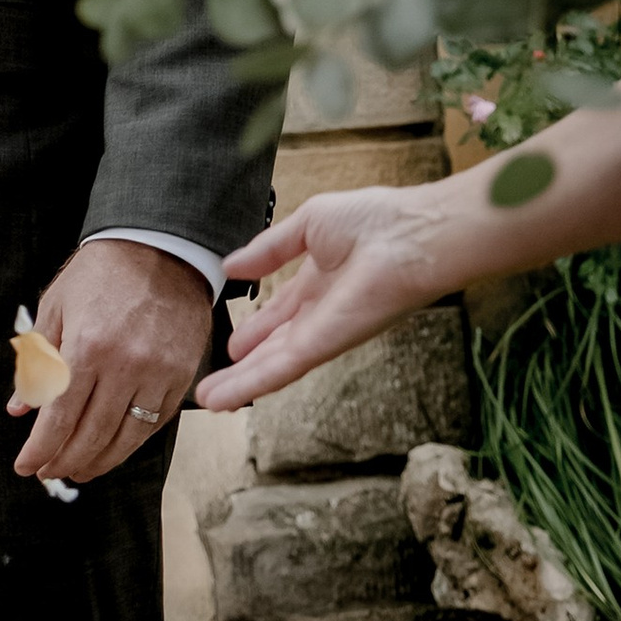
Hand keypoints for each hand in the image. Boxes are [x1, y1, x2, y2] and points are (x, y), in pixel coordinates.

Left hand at [13, 238, 212, 482]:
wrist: (161, 247)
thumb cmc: (103, 272)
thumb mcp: (56, 306)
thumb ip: (37, 360)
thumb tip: (19, 407)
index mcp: (87, 345)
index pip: (59, 416)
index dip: (40, 449)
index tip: (26, 466)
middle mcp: (124, 365)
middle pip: (91, 435)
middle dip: (65, 461)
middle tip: (49, 472)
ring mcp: (158, 374)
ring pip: (126, 439)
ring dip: (98, 462)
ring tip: (78, 471)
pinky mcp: (181, 377)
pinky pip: (155, 424)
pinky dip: (131, 443)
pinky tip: (113, 448)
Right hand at [196, 188, 456, 410]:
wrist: (411, 236)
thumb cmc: (376, 221)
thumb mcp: (309, 224)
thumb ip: (269, 249)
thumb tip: (232, 265)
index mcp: (319, 282)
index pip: (279, 313)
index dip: (255, 328)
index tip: (232, 344)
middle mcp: (320, 314)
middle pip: (273, 346)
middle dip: (244, 364)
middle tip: (214, 382)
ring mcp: (322, 333)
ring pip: (272, 365)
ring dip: (239, 383)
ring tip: (209, 399)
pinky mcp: (324, 345)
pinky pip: (281, 369)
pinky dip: (250, 383)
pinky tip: (225, 397)